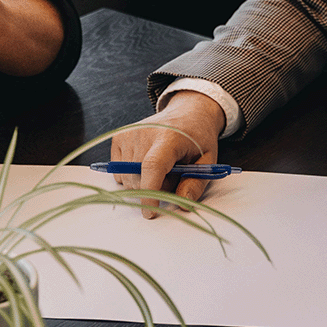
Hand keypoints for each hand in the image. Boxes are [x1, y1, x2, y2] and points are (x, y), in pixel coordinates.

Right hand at [110, 91, 224, 218]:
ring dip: (143, 183)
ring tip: (161, 168)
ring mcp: (128, 134)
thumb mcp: (207, 161)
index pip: (152, 166)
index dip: (149, 192)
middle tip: (172, 177)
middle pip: (138, 178)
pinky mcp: (119, 137)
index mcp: (169, 137)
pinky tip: (146, 163)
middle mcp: (144, 132)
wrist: (187, 113)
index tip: (150, 213)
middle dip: (153, 190)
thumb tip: (183, 204)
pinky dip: (132, 176)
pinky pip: (119, 172)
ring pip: (127, 179)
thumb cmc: (198, 139)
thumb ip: (196, 183)